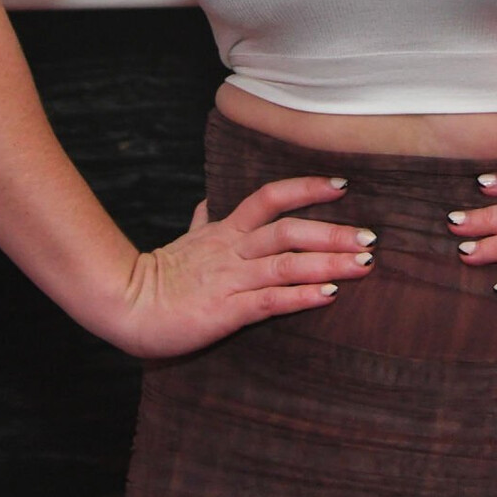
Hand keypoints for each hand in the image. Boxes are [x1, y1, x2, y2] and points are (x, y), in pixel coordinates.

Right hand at [113, 174, 375, 357]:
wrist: (125, 306)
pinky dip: (301, 295)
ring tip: (362, 264)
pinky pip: (269, 300)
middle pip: (288, 229)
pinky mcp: (225, 311)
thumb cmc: (157, 278)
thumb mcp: (183, 241)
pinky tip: (327, 295)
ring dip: (327, 262)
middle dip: (332, 231)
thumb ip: (201, 221)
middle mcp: (232, 250)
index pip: (270, 198)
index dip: (306, 188)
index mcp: (224, 231)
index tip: (342, 186)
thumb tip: (208, 202)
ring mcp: (230, 279)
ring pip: (285, 263)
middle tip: (370, 237)